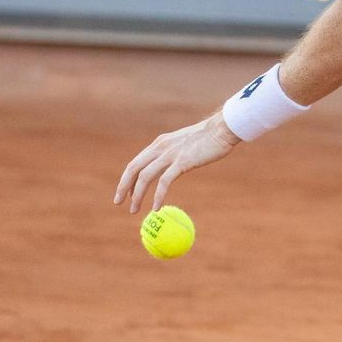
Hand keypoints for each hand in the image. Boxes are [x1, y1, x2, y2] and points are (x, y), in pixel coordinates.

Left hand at [114, 111, 239, 212]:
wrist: (222, 129)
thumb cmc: (208, 138)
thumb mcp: (184, 143)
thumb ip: (175, 153)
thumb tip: (172, 168)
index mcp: (160, 143)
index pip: (136, 161)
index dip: (128, 178)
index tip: (125, 193)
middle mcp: (161, 147)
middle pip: (134, 168)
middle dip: (123, 187)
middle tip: (118, 203)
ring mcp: (171, 154)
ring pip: (145, 176)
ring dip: (137, 195)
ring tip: (134, 211)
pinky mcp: (182, 162)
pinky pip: (164, 182)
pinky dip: (157, 196)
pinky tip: (155, 207)